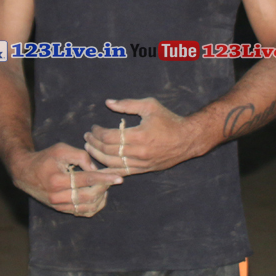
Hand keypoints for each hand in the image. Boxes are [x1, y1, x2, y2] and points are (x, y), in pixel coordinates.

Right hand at [9, 143, 121, 216]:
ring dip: (101, 197)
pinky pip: (82, 212)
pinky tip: (98, 195)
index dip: (104, 178)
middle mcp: (57, 196)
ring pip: (87, 207)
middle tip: (111, 179)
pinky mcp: (61, 210)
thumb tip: (96, 169)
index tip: (119, 178)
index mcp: (57, 180)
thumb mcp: (61, 149)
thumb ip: (81, 156)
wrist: (25, 173)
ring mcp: (59, 205)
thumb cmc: (45, 158)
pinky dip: (94, 206)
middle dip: (104, 187)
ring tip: (104, 185)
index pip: (86, 180)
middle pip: (89, 196)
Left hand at [83, 98, 205, 175]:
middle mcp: (139, 152)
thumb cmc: (169, 120)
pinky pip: (122, 172)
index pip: (109, 137)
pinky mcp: (143, 170)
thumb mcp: (150, 106)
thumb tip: (108, 103)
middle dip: (93, 143)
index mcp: (139, 135)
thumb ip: (127, 104)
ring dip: (97, 156)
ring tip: (89, 148)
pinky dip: (109, 170)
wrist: (188, 139)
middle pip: (107, 151)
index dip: (97, 132)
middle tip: (87, 137)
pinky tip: (100, 165)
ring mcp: (141, 164)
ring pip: (112, 163)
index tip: (93, 128)